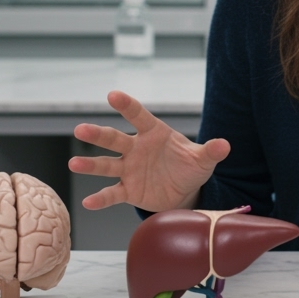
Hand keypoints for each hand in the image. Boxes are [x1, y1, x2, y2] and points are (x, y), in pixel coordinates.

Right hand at [67, 91, 229, 211]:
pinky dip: (101, 198)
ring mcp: (129, 169)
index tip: (113, 95)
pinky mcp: (128, 190)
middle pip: (114, 139)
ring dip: (90, 165)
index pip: (139, 116)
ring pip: (106, 165)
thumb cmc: (189, 166)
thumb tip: (225, 145)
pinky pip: (112, 193)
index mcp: (154, 133)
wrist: (183, 191)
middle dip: (98, 135)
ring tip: (73, 164)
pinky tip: (88, 202)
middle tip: (80, 129)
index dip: (127, 106)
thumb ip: (211, 151)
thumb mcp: (202, 159)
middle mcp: (136, 148)